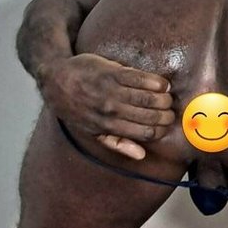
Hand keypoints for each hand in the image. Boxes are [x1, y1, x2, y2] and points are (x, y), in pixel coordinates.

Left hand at [39, 53, 174, 159]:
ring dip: (164, 98)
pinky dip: (156, 82)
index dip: (161, 130)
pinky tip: (162, 84)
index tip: (167, 126)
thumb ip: (118, 143)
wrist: (57, 79)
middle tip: (170, 110)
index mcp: (108, 127)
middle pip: (151, 116)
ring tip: (168, 97)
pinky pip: (141, 78)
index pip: (145, 133)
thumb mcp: (92, 131)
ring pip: (148, 98)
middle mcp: (111, 110)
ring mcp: (112, 91)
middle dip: (166, 114)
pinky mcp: (112, 72)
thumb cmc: (75, 107)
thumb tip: (141, 155)